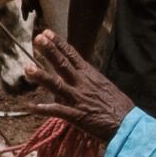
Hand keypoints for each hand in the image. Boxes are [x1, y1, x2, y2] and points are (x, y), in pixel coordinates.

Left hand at [13, 25, 131, 136]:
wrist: (128, 124)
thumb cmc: (117, 106)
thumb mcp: (103, 86)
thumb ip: (87, 80)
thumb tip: (75, 77)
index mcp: (89, 75)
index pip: (72, 55)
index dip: (58, 44)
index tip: (46, 33)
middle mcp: (82, 83)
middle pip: (63, 64)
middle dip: (49, 51)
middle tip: (37, 38)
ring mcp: (78, 99)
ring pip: (57, 85)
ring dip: (41, 77)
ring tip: (27, 69)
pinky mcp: (76, 115)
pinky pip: (57, 111)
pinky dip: (43, 109)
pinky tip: (30, 106)